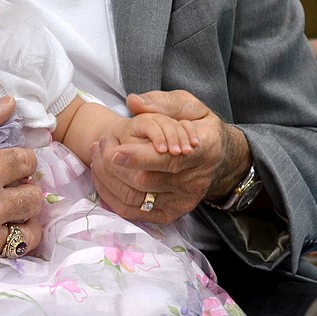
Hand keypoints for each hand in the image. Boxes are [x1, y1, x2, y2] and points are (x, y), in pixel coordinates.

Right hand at [0, 96, 42, 274]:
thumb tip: (11, 102)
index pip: (27, 162)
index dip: (20, 157)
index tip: (7, 159)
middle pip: (34, 197)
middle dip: (24, 186)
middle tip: (6, 183)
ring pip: (29, 231)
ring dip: (23, 217)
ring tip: (5, 208)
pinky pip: (9, 254)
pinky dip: (8, 242)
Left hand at [89, 90, 247, 222]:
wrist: (219, 157)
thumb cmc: (198, 126)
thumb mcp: (188, 104)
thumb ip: (162, 102)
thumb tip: (134, 102)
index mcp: (203, 151)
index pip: (168, 160)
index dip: (139, 157)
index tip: (116, 151)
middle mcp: (195, 182)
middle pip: (146, 181)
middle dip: (114, 165)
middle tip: (100, 144)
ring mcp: (183, 201)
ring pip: (136, 199)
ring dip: (108, 179)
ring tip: (97, 156)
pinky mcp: (172, 213)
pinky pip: (136, 212)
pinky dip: (113, 196)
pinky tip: (103, 177)